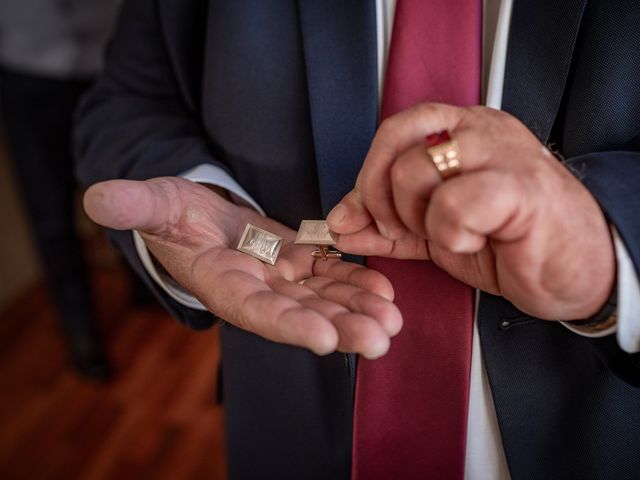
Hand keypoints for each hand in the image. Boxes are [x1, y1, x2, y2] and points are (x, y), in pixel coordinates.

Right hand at [84, 177, 400, 357]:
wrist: (198, 215)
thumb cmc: (172, 212)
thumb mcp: (154, 203)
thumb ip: (134, 204)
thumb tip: (96, 199)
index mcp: (223, 285)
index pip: (255, 311)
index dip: (288, 325)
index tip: (323, 339)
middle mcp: (257, 290)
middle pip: (300, 315)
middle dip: (339, 327)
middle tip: (379, 339)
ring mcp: (281, 278)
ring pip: (323, 299)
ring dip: (357, 309)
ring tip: (392, 317)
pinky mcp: (298, 262)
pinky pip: (329, 275)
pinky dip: (355, 281)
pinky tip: (383, 289)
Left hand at [327, 103, 614, 320]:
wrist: (577, 271)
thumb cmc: (512, 244)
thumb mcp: (436, 230)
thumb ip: (387, 222)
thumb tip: (340, 222)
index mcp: (461, 131)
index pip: (394, 131)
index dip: (368, 175)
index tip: (361, 216)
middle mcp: (480, 130)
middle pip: (396, 138)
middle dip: (379, 194)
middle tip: (394, 228)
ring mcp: (502, 153)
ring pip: (417, 170)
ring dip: (417, 219)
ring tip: (450, 236)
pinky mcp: (520, 186)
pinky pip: (453, 203)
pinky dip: (450, 234)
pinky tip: (474, 242)